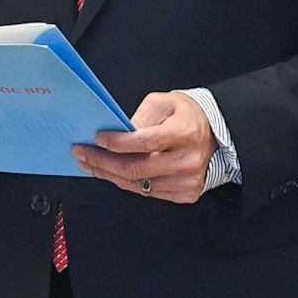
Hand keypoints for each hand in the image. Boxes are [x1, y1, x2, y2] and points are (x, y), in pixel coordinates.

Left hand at [72, 91, 215, 203]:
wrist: (217, 135)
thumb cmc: (187, 116)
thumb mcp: (165, 103)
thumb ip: (141, 116)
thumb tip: (117, 133)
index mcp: (185, 133)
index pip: (145, 142)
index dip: (118, 143)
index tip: (97, 139)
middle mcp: (188, 161)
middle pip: (137, 169)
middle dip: (103, 162)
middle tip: (81, 153)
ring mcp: (188, 181)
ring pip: (138, 184)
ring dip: (108, 175)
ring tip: (89, 164)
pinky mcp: (185, 194)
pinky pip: (148, 192)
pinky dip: (125, 183)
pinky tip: (109, 173)